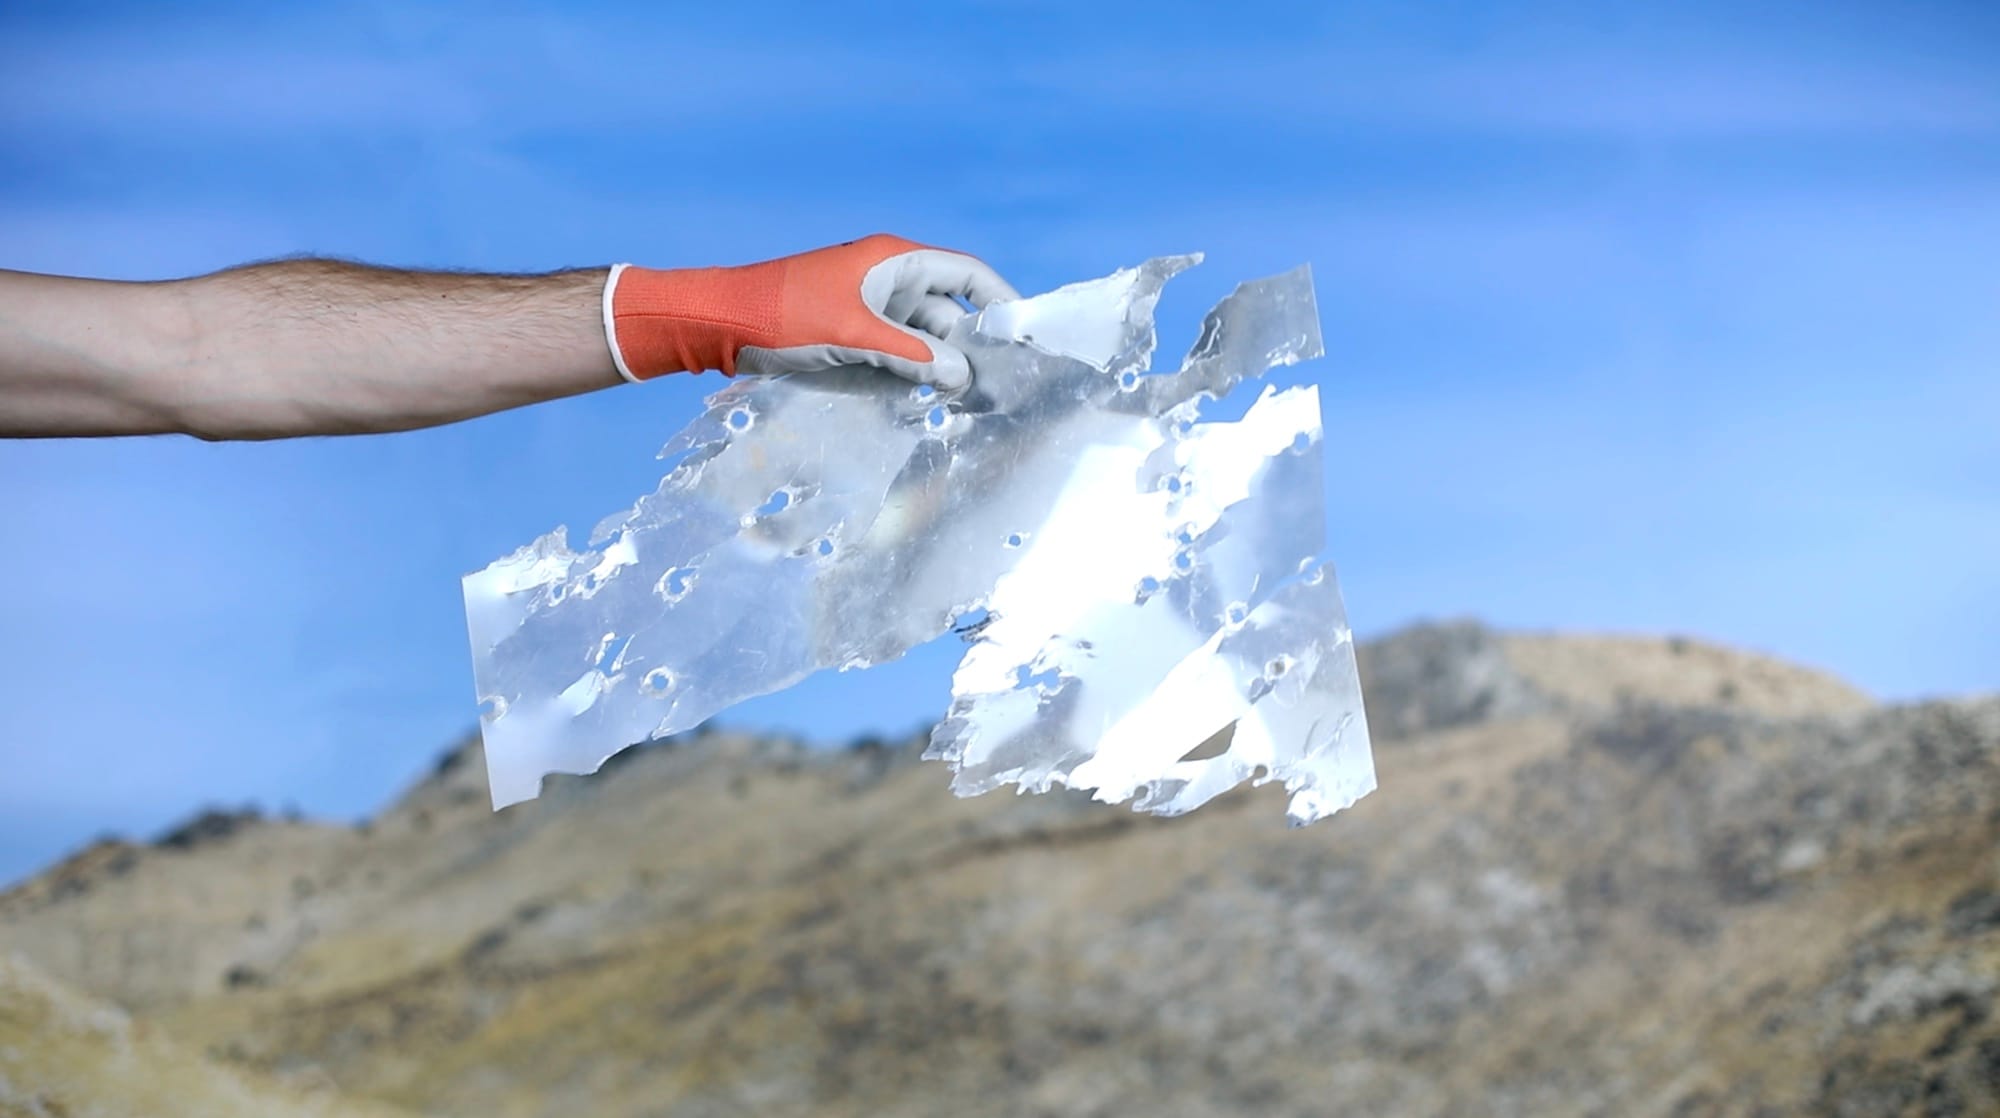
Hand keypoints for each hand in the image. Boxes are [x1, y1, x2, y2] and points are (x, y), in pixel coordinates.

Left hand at [605, 234, 1018, 389]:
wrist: (719, 321)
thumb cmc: (783, 314)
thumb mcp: (855, 336)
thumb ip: (912, 356)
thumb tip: (961, 376)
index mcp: (894, 260)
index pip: (966, 273)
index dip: (999, 300)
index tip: (1024, 334)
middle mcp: (886, 277)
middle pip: (947, 310)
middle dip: (967, 345)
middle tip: (992, 386)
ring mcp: (867, 304)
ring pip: (920, 335)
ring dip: (936, 364)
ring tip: (959, 400)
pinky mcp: (849, 330)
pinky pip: (894, 349)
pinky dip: (908, 370)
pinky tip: (920, 399)